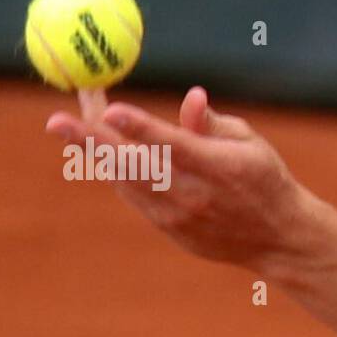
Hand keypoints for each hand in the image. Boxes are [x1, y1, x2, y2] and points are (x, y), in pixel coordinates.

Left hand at [45, 86, 315, 269]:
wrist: (279, 239)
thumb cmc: (266, 179)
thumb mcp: (251, 144)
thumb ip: (214, 123)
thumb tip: (190, 97)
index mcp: (220, 168)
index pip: (172, 145)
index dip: (139, 126)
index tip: (109, 106)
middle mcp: (195, 195)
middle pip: (135, 166)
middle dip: (93, 140)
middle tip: (58, 120)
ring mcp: (179, 216)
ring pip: (126, 182)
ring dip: (95, 153)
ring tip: (65, 127)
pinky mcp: (170, 229)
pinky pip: (134, 196)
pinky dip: (115, 172)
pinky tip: (98, 150)